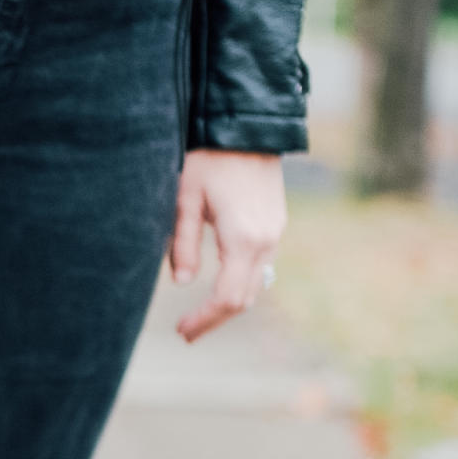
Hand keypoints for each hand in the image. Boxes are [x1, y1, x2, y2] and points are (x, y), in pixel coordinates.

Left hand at [168, 149, 285, 342]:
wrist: (249, 126)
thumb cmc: (209, 158)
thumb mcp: (186, 198)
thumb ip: (183, 243)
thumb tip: (181, 283)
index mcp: (243, 239)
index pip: (227, 298)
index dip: (204, 320)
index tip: (182, 332)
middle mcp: (266, 241)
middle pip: (245, 299)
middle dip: (215, 319)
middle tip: (186, 331)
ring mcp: (275, 233)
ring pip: (255, 284)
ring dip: (228, 303)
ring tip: (198, 314)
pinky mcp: (276, 224)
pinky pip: (260, 266)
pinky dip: (240, 283)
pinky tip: (218, 284)